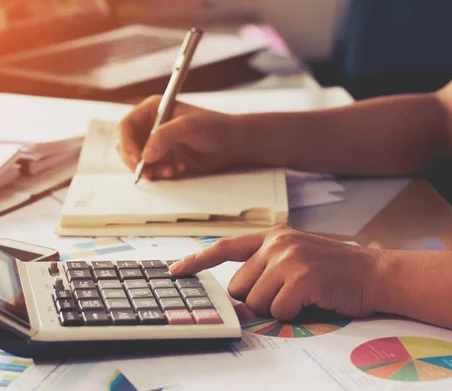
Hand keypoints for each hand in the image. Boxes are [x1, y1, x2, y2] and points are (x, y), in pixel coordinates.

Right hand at [117, 96, 243, 179]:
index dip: (126, 143)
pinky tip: (179, 169)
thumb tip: (144, 156)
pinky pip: (151, 169)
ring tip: (170, 171)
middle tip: (148, 173)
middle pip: (126, 145)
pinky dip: (161, 173)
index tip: (137, 160)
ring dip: (151, 170)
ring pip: (138, 160)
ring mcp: (156, 142)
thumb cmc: (214, 127)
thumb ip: (164, 137)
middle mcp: (151, 125)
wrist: (232, 144)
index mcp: (153, 109)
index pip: (126, 126)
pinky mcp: (164, 157)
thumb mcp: (188, 127)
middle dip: (136, 161)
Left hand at [169, 226, 380, 320]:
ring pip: (256, 302)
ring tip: (302, 296)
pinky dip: (293, 315)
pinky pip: (278, 311)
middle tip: (286, 294)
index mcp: (273, 237)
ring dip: (276, 308)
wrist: (376, 273)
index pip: (225, 247)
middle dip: (257, 299)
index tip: (176, 271)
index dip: (198, 261)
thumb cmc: (334, 271)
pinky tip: (312, 301)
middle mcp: (276, 243)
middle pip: (238, 287)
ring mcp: (288, 258)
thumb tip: (238, 293)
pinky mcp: (300, 278)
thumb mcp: (296, 256)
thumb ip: (266, 265)